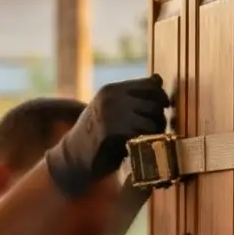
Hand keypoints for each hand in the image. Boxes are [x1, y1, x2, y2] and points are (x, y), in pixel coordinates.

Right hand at [45, 75, 169, 195]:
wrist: (72, 156)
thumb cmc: (96, 133)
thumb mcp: (114, 109)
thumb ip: (134, 96)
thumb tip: (158, 78)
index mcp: (112, 89)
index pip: (151, 85)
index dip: (161, 98)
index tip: (161, 111)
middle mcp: (111, 97)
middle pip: (155, 104)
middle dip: (159, 119)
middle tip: (154, 131)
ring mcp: (110, 114)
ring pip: (152, 120)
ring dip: (155, 133)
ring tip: (146, 139)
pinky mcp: (110, 132)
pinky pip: (143, 134)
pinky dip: (145, 142)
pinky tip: (137, 147)